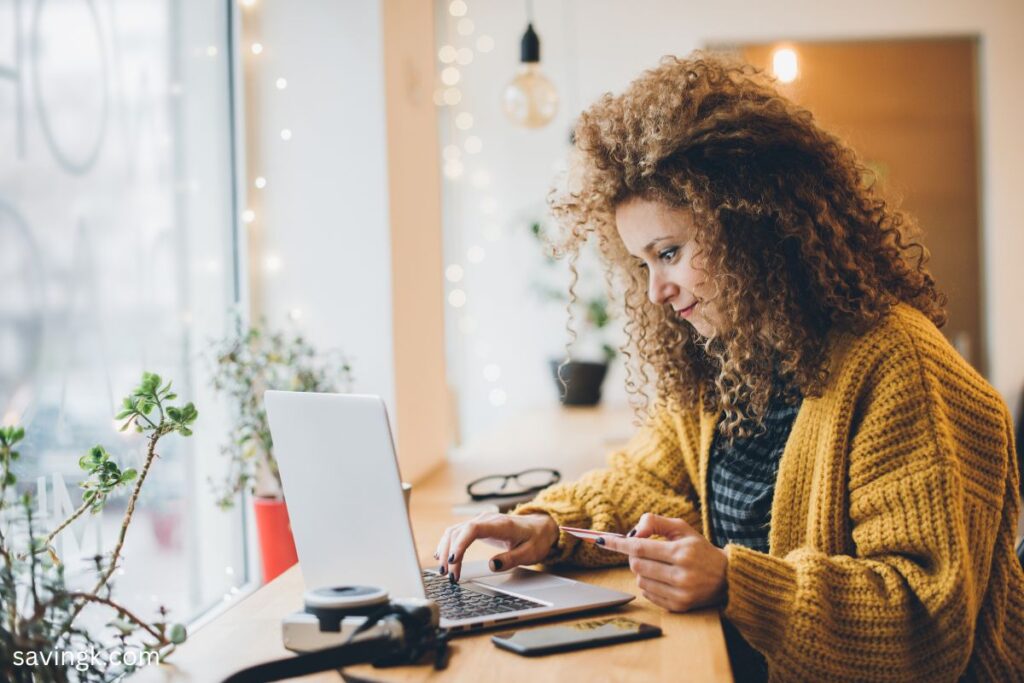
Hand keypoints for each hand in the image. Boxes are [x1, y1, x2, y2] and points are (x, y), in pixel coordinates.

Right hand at [435, 512, 558, 582]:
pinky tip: (442, 556)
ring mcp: (480, 521)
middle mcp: (487, 520)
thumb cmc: (535, 539)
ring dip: (446, 550)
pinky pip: (457, 533)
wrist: (540, 526)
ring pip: (454, 531)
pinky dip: (448, 544)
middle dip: (449, 553)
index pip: (473, 529)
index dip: (460, 544)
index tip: (453, 561)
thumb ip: (511, 559)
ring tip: (445, 571)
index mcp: (501, 525)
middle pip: (459, 531)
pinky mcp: (477, 527)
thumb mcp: (530, 553)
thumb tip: (492, 565)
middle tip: (449, 576)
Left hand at [599, 513, 727, 611]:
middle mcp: (681, 575)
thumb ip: (655, 522)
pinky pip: (648, 594)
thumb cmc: (699, 549)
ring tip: (658, 566)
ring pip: (640, 581)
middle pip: (637, 565)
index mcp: (682, 552)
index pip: (640, 547)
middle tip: (644, 551)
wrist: (725, 577)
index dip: (618, 544)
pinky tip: (662, 579)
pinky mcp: (679, 607)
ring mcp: (680, 593)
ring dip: (641, 571)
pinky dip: (648, 585)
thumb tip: (633, 532)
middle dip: (634, 556)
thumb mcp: (682, 528)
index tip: (602, 541)